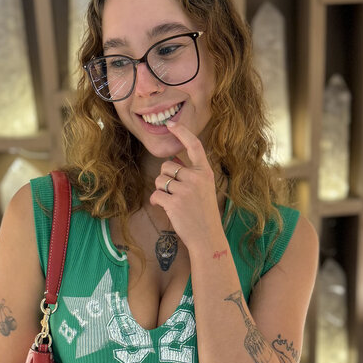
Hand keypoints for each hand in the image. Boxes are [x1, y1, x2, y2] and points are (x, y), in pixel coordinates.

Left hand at [149, 118, 225, 252]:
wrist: (207, 237)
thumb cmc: (204, 214)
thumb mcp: (205, 189)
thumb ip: (191, 175)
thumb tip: (172, 162)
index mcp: (205, 173)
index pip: (194, 146)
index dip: (182, 133)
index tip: (171, 124)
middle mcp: (196, 178)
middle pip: (167, 165)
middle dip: (165, 177)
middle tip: (175, 193)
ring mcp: (185, 190)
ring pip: (159, 180)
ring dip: (160, 190)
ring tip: (172, 202)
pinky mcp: (174, 203)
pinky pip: (155, 195)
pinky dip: (156, 201)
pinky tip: (165, 208)